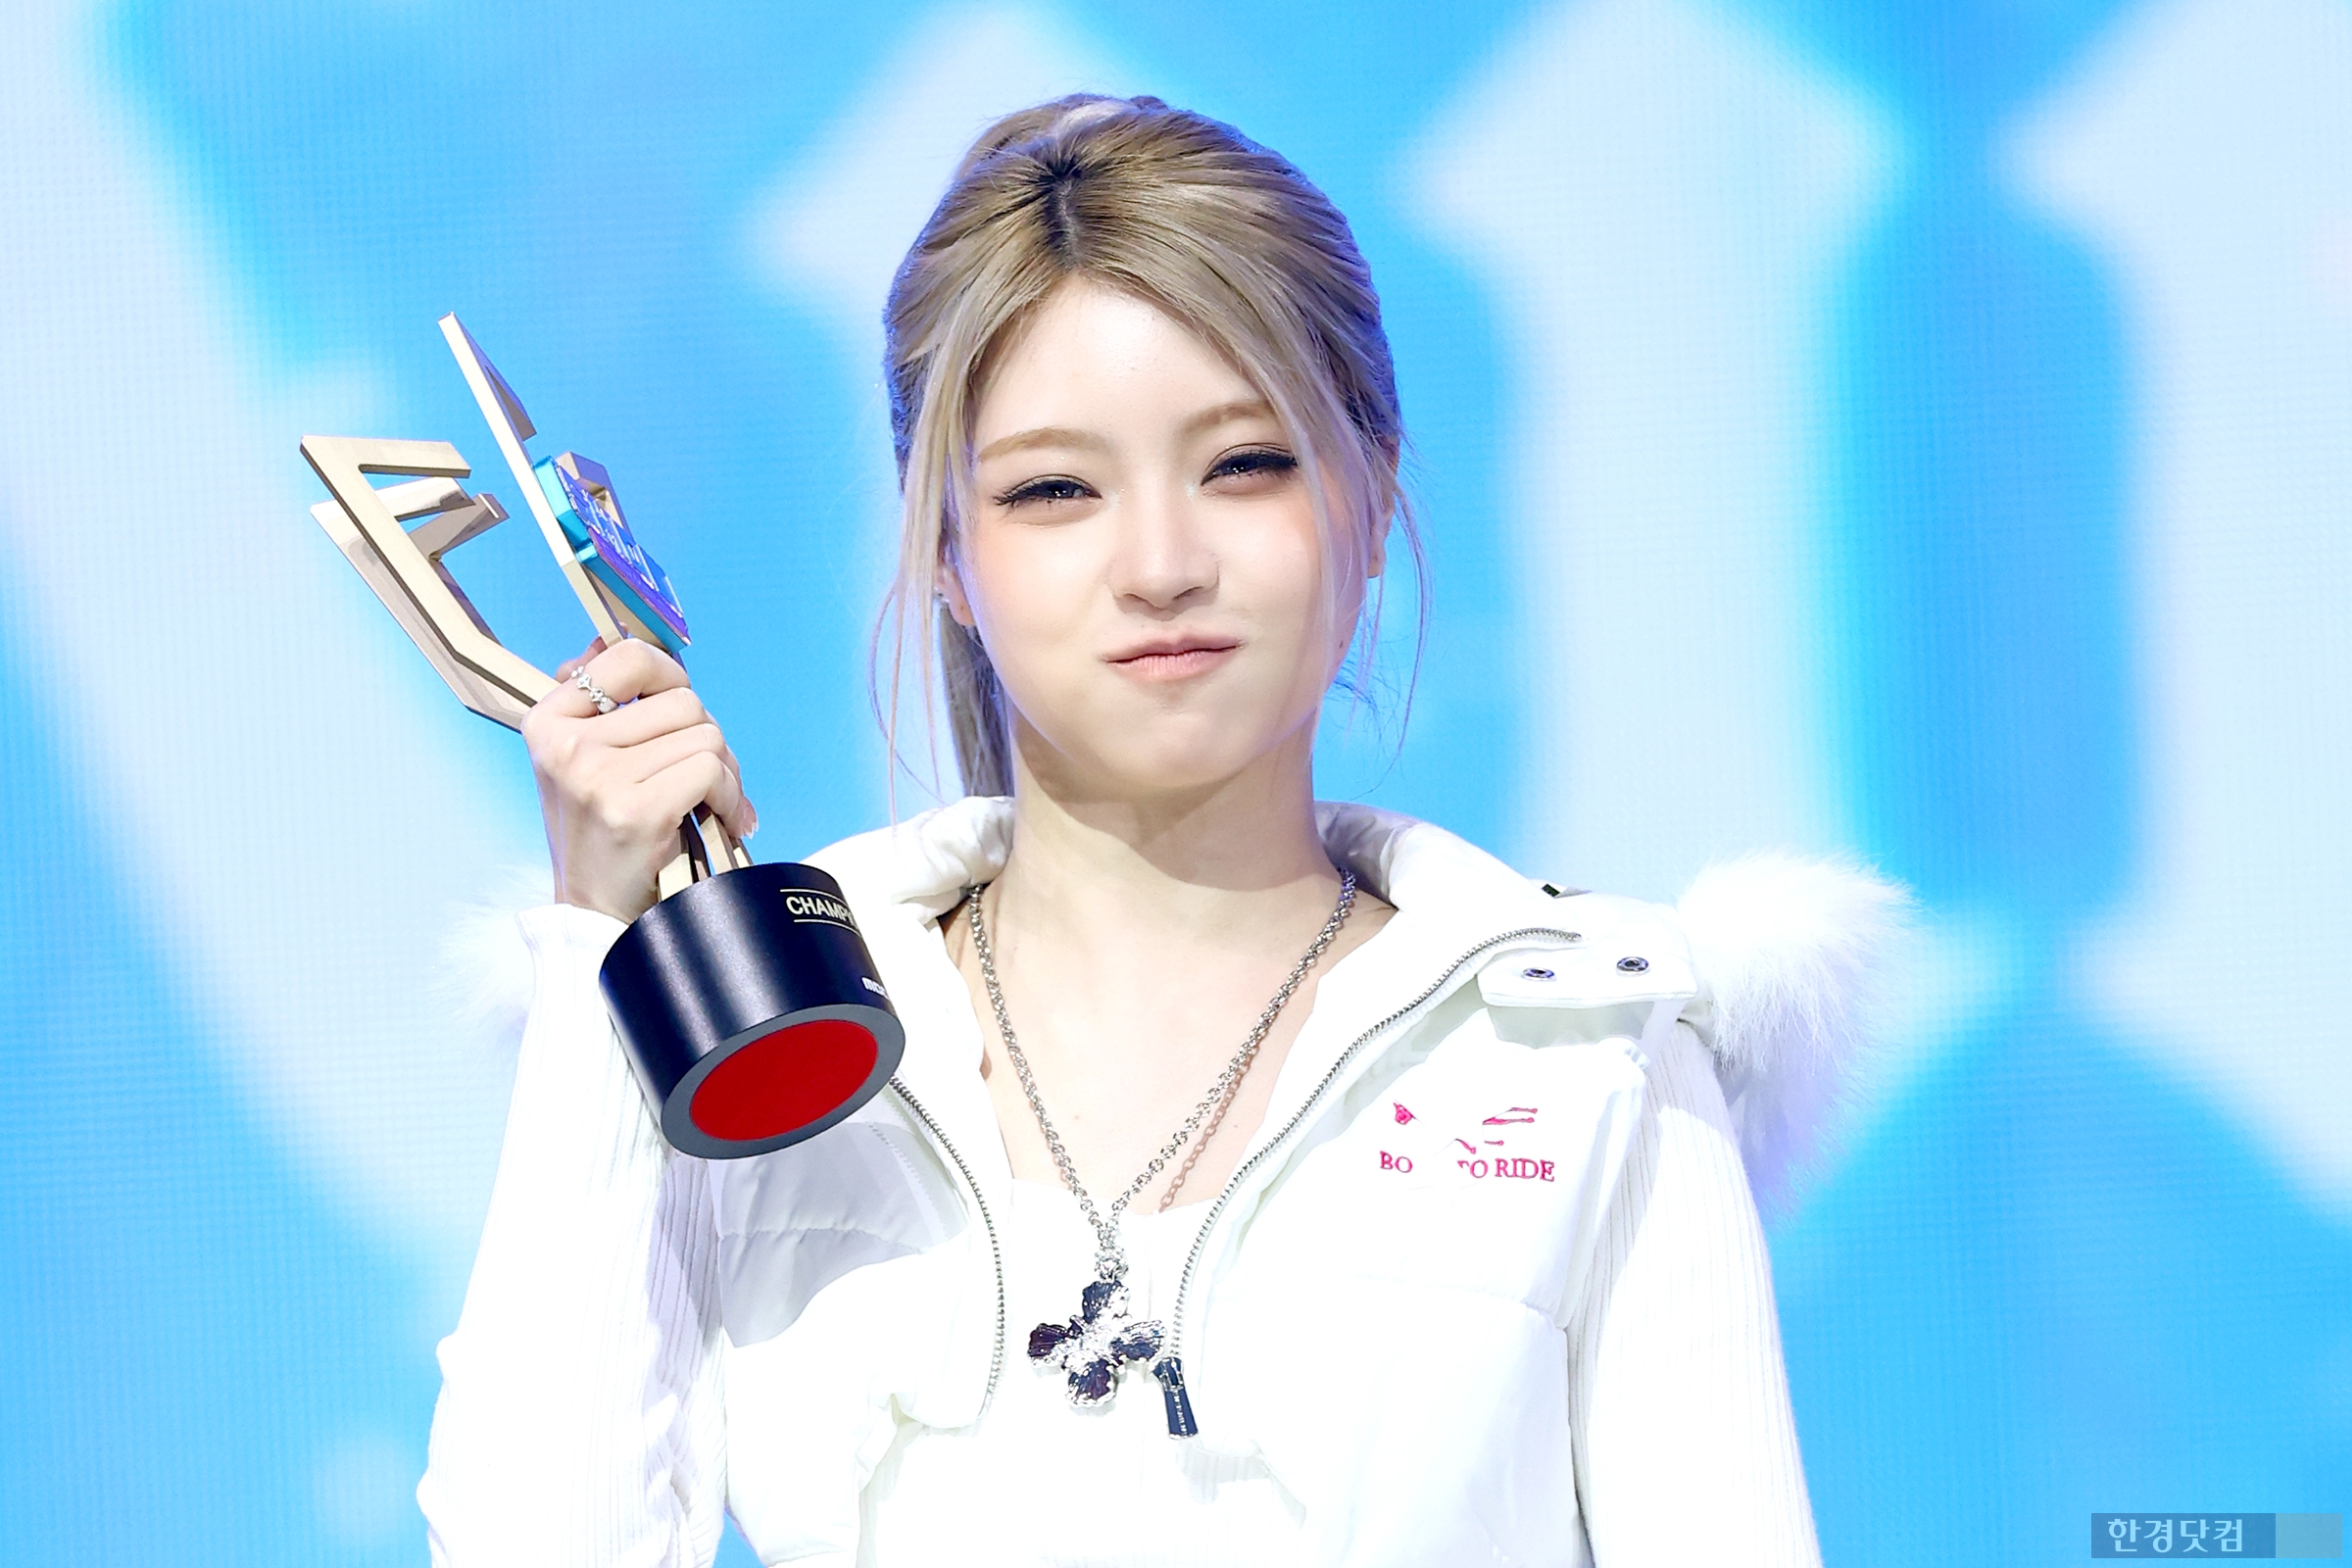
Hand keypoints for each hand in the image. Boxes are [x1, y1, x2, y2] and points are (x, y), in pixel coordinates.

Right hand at [524, 637, 757, 922]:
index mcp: (548, 720)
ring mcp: (598, 776)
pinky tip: (721, 818)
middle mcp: (566, 744)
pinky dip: (730, 795)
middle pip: (682, 699)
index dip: (669, 673)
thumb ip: (597, 701)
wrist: (594, 911)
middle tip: (706, 774)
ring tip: (712, 802)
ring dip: (725, 770)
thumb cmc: (601, 832)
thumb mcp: (580, 759)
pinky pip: (712, 770)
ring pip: (705, 734)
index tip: (679, 702)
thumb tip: (606, 637)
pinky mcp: (636, 809)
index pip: (627, 657)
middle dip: (707, 734)